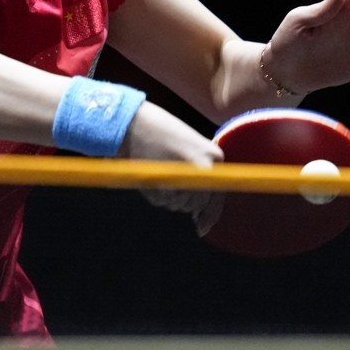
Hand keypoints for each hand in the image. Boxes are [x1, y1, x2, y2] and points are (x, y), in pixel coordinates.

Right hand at [120, 101, 223, 221]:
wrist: (133, 122)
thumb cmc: (160, 132)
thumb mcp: (188, 148)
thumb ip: (198, 173)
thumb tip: (198, 215)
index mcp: (214, 156)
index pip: (217, 195)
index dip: (209, 215)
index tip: (200, 228)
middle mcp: (205, 168)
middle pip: (197, 203)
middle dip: (183, 200)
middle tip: (167, 179)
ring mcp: (184, 177)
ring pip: (179, 205)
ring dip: (168, 196)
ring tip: (158, 169)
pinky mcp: (165, 184)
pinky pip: (163, 202)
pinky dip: (156, 194)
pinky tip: (150, 173)